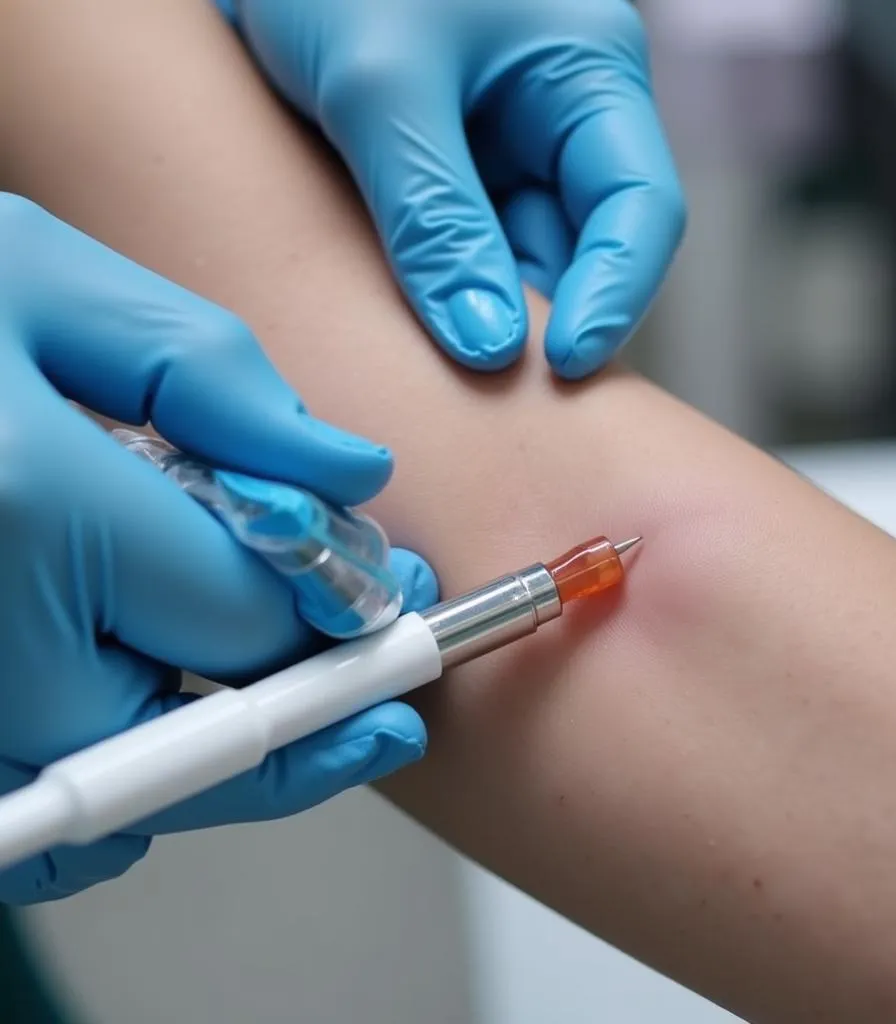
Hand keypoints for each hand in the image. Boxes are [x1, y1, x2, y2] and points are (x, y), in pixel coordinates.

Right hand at [0, 195, 437, 903]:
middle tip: (371, 686)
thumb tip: (353, 474)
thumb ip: (213, 378)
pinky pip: (25, 820)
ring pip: (120, 790)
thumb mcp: (47, 284)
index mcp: (25, 506)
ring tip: (300, 713)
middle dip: (297, 707)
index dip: (348, 622)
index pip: (249, 615)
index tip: (403, 610)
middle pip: (194, 732)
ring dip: (217, 761)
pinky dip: (105, 793)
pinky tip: (154, 736)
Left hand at [217, 0, 685, 378]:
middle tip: (485, 380)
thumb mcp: (381, 90)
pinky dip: (445, 284)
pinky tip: (407, 316)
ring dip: (485, 305)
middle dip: (540, 314)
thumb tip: (488, 348)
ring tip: (433, 352)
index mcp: (587, 68)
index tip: (561, 366)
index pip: (643, 207)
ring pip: (521, 255)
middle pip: (585, 245)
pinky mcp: (455, 164)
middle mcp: (560, 112)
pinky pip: (469, 245)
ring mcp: (506, 142)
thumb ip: (437, 220)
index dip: (615, 296)